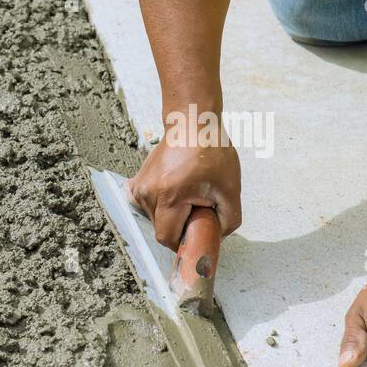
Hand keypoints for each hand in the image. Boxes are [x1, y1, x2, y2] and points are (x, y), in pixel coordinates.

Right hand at [126, 109, 241, 249]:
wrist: (191, 124)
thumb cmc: (212, 152)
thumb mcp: (230, 188)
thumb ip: (229, 220)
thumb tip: (217, 237)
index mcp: (170, 197)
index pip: (167, 238)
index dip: (183, 243)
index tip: (196, 235)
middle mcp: (148, 193)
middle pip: (160, 229)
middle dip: (180, 227)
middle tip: (198, 208)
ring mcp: (139, 188)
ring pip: (153, 218)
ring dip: (171, 215)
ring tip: (187, 195)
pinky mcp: (137, 183)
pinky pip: (145, 206)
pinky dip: (158, 206)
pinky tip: (172, 193)